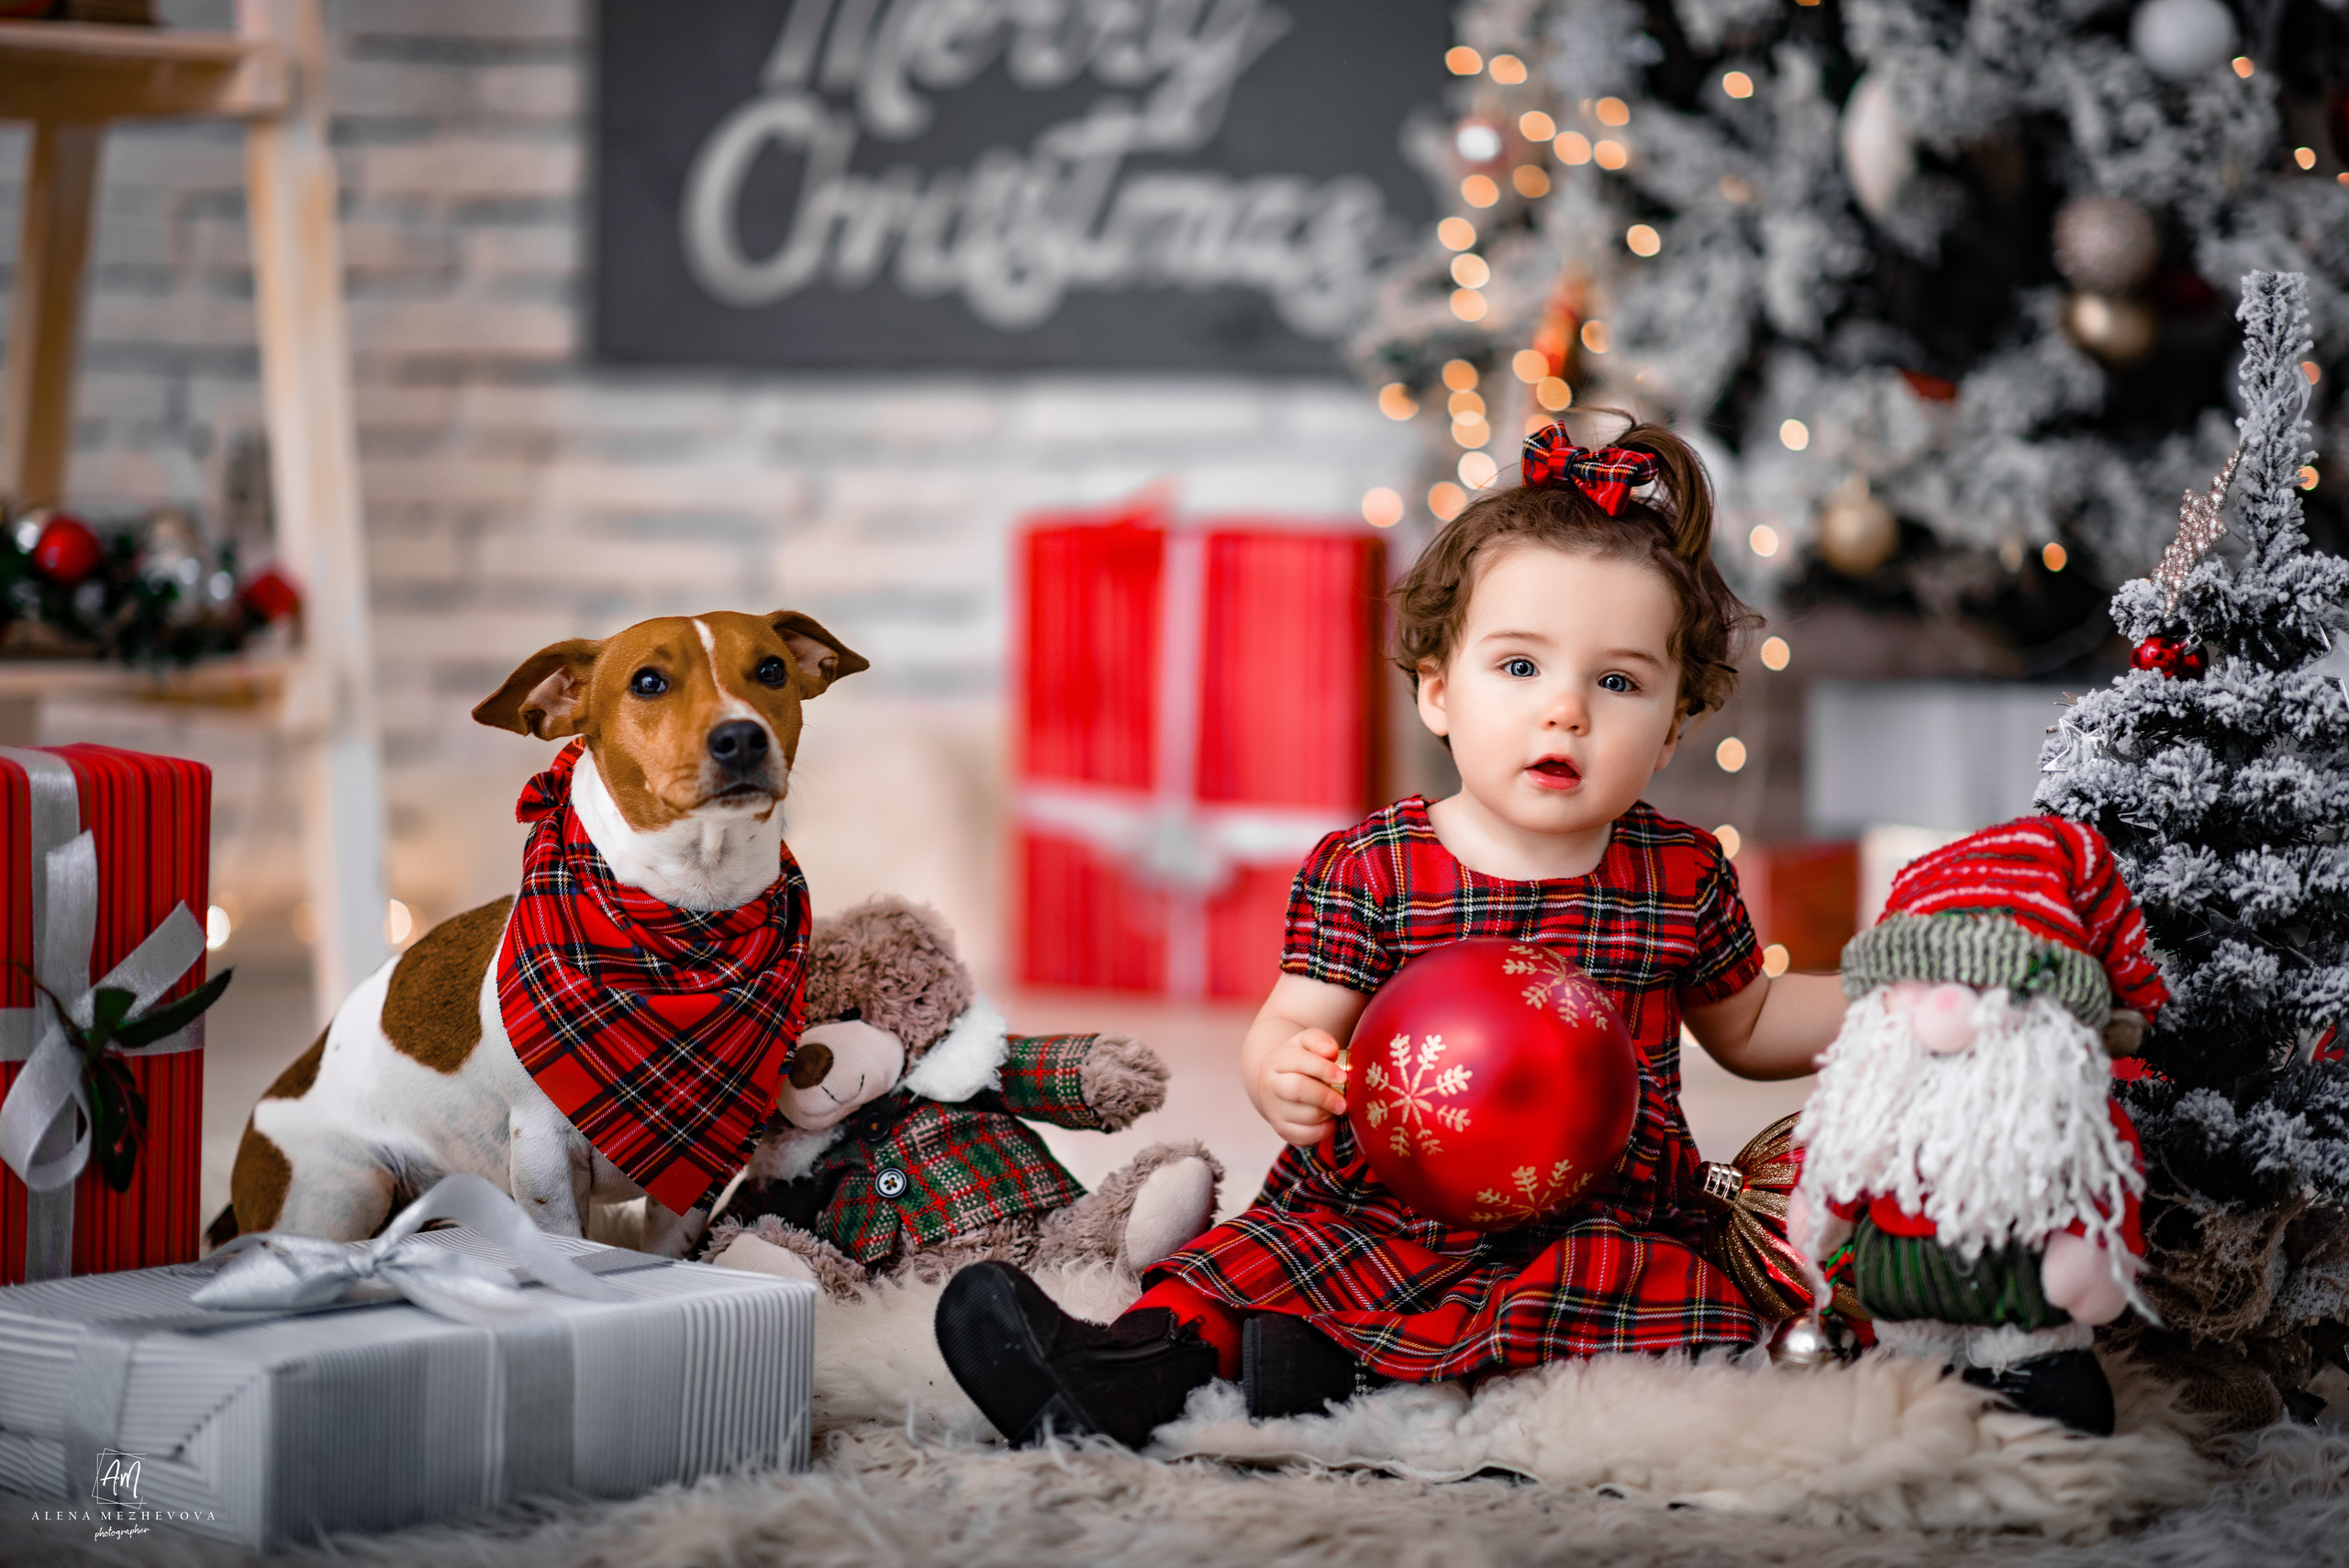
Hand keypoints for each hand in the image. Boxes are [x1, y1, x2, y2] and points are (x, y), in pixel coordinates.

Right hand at [1254, 1027, 1347, 1145]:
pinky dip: (1322, 1131)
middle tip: (1343, 1102)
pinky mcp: (1281, 1128)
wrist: (1282, 1082)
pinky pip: (1305, 1136)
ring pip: (1305, 1116)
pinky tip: (1328, 1121)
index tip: (1343, 1076)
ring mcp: (1273, 1109)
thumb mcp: (1307, 1043)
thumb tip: (1331, 1051)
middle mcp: (1270, 1084)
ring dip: (1327, 1114)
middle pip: (1298, 1090)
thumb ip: (1319, 1040)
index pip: (1299, 1062)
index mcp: (1277, 1060)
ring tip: (1335, 1107)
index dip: (1323, 1069)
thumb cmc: (1303, 1060)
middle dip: (1325, 1097)